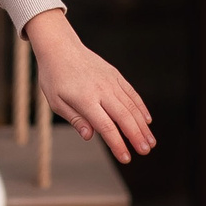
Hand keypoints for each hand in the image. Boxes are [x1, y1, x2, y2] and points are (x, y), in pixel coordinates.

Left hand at [24, 9, 154, 163]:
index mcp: (85, 99)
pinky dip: (140, 107)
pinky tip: (147, 120)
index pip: (106, 127)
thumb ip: (75, 119)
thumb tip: (90, 137)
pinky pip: (131, 93)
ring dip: (142, 125)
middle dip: (136, 136)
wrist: (60, 47)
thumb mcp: (56, 101)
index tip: (126, 158)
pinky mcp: (115, 74)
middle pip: (124, 117)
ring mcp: (110, 81)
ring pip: (131, 106)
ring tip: (150, 142)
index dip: (117, 144)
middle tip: (145, 152)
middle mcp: (101, 90)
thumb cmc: (54, 77)